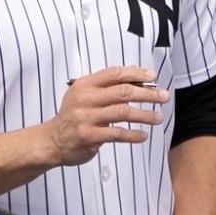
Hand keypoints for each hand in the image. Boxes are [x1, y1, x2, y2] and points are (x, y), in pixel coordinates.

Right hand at [48, 66, 169, 165]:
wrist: (51, 141)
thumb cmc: (73, 115)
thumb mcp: (84, 94)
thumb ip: (106, 85)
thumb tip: (136, 74)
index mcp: (85, 84)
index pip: (115, 73)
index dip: (136, 73)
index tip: (153, 77)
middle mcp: (85, 99)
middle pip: (123, 91)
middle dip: (147, 94)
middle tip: (164, 97)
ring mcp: (87, 118)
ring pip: (123, 112)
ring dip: (145, 115)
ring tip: (158, 118)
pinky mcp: (89, 136)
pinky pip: (117, 134)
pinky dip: (133, 135)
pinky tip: (144, 135)